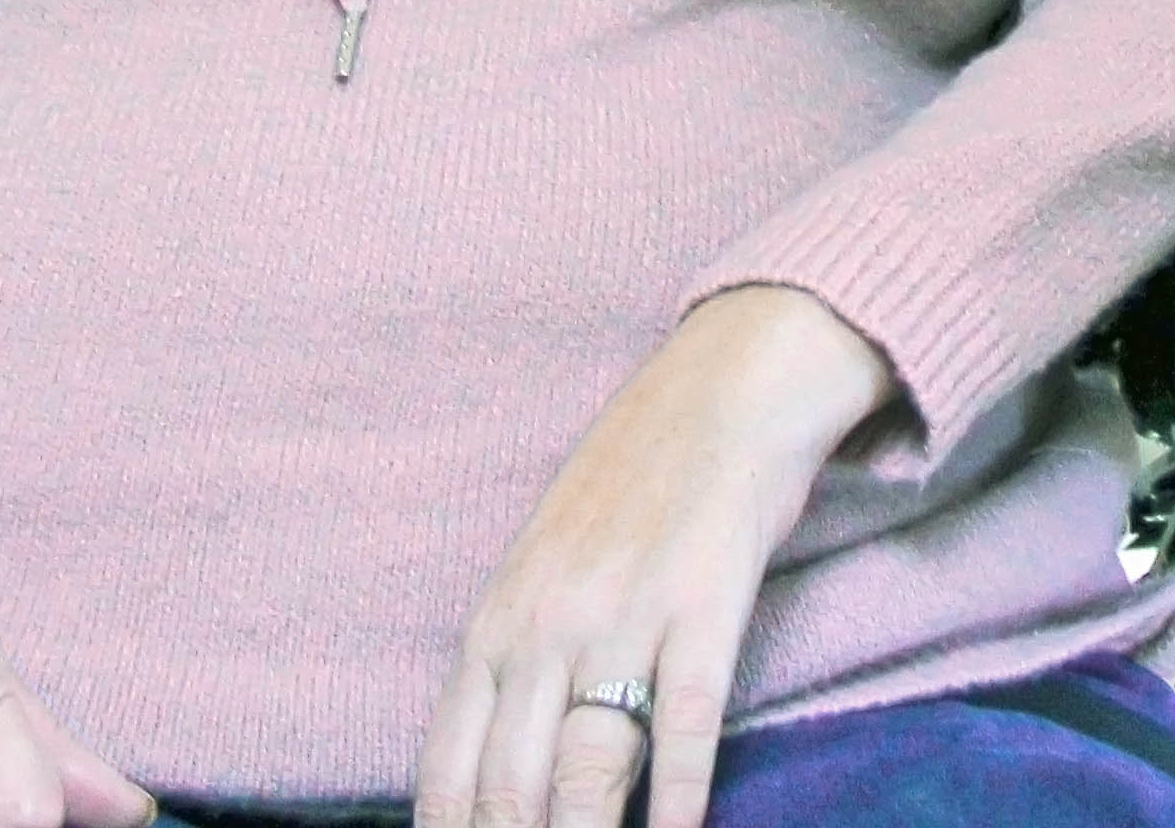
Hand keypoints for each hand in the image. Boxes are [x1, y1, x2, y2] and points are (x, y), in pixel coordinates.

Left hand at [416, 286, 889, 827]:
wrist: (721, 388)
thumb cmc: (630, 482)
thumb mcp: (542, 566)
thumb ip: (515, 659)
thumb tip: (492, 768)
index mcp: (497, 623)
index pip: (453, 769)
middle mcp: (547, 625)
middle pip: (513, 785)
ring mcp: (624, 615)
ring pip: (588, 764)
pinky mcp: (703, 604)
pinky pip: (685, 718)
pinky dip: (681, 790)